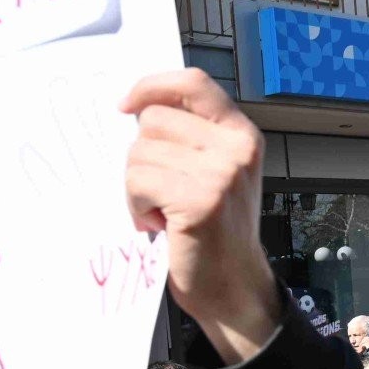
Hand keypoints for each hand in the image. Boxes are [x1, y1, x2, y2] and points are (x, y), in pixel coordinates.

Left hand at [121, 69, 278, 364]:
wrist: (233, 286)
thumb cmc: (216, 231)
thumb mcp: (218, 172)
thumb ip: (192, 137)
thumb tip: (136, 109)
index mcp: (242, 134)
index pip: (193, 82)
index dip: (152, 86)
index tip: (126, 106)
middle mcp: (237, 148)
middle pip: (154, 120)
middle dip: (142, 154)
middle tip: (161, 190)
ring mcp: (221, 174)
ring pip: (140, 152)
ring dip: (137, 186)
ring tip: (162, 211)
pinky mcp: (199, 200)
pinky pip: (138, 181)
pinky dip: (136, 205)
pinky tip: (158, 223)